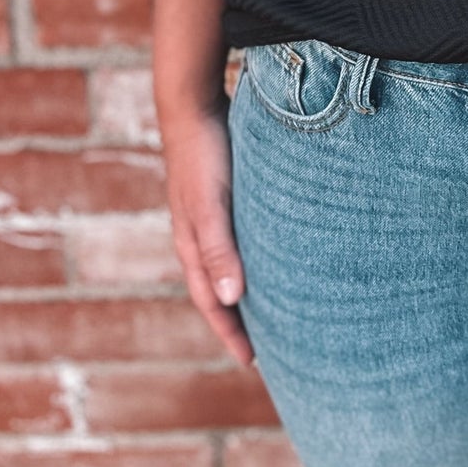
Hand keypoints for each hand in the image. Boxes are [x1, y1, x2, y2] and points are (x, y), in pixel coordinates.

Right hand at [159, 97, 254, 367]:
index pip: (210, 301)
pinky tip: (273, 254)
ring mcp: (210, 215)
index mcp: (192, 245)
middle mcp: (199, 235)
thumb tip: (229, 301)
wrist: (193, 104)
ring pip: (229, 264)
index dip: (229, 332)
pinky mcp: (224, 195)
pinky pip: (238, 238)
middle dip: (238, 319)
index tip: (251, 362)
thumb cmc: (204, 154)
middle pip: (218, 289)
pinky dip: (251, 257)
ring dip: (246, 288)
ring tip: (275, 307)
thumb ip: (219, 249)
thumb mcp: (211, 204)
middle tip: (267, 347)